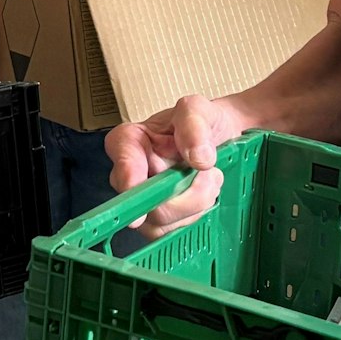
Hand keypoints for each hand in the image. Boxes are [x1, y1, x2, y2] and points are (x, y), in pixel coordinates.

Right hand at [104, 94, 250, 238]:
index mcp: (130, 140)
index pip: (121, 158)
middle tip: (208, 174)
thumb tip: (199, 159)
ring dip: (194, 204)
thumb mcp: (199, 110)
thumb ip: (195, 126)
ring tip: (208, 178)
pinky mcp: (157, 219)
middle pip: (143, 201)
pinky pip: (172, 229)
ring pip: (160, 222)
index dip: (128, 175)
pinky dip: (195, 214)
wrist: (219, 140)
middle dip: (183, 195)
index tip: (138, 186)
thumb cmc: (202, 122)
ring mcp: (141, 199)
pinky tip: (203, 193)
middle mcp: (129, 173)